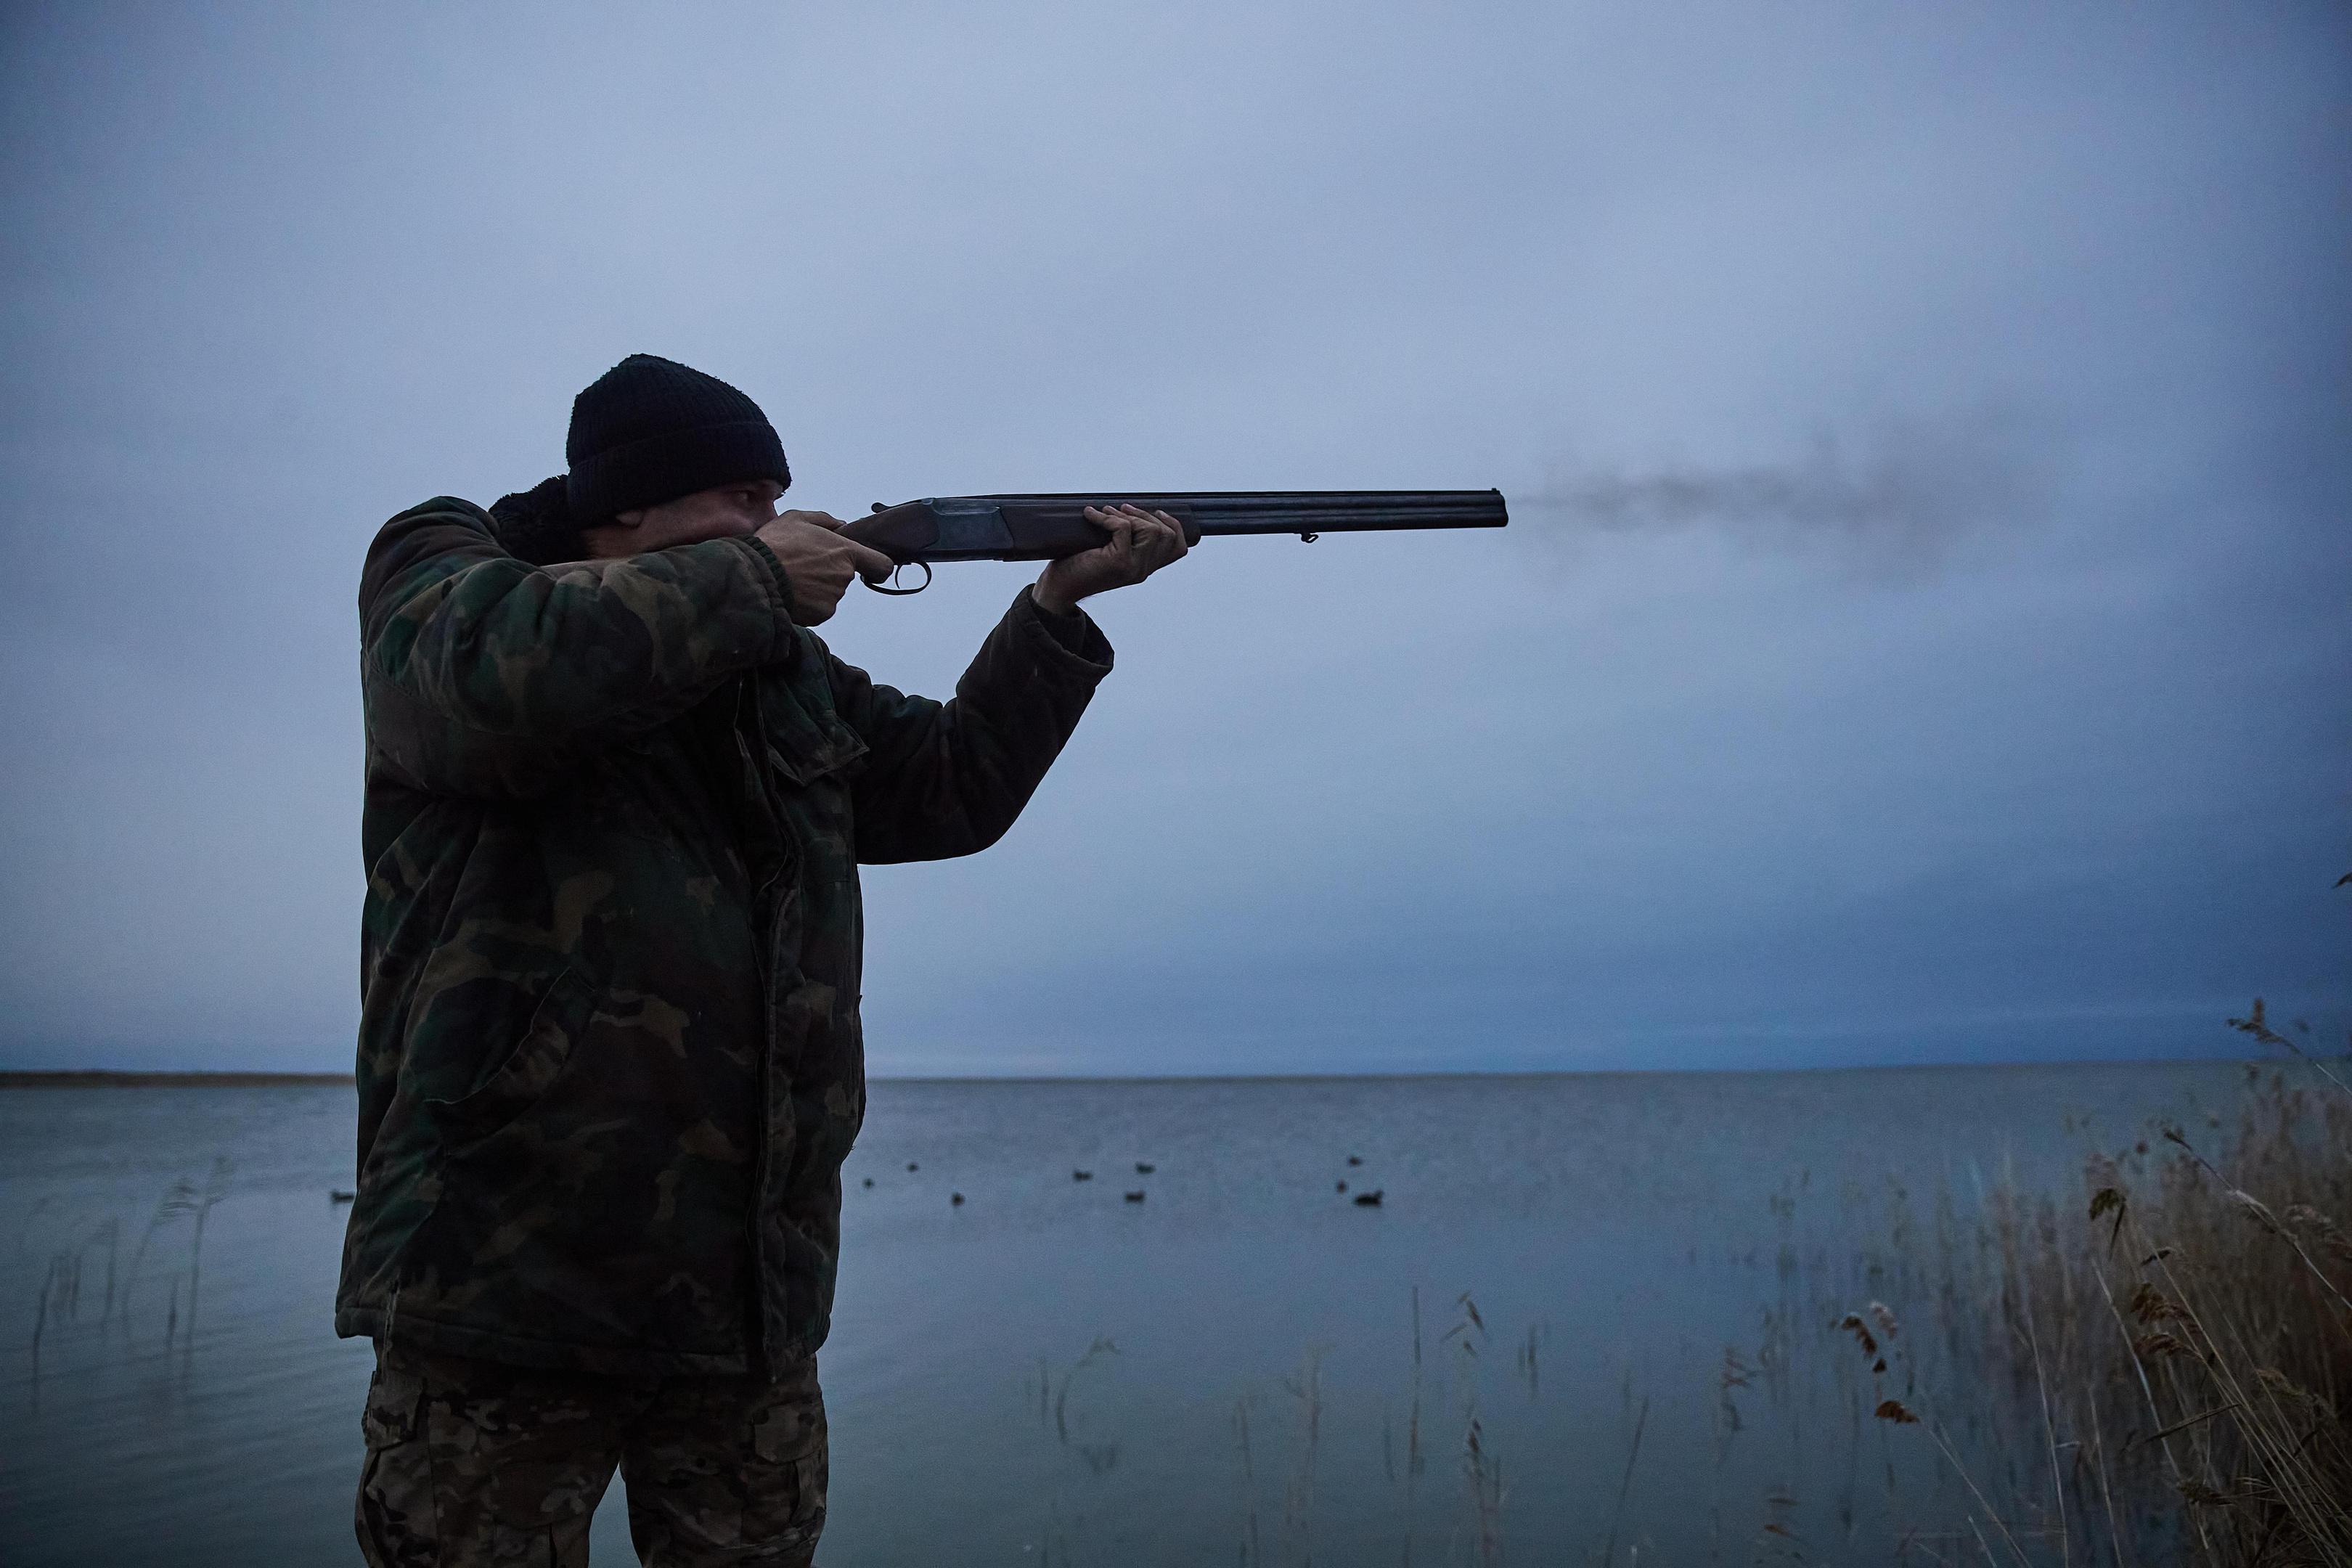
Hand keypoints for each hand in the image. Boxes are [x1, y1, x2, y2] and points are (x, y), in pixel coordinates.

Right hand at [754, 511, 896, 625]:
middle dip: (830, 572)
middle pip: (845, 576)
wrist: (754, 576)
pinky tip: (791, 591)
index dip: (877, 567)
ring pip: (831, 592)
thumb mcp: (797, 518)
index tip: (869, 568)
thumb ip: (825, 520)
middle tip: (805, 565)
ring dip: (817, 587)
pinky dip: (809, 602)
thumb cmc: (775, 544)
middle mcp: (843, 577)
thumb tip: (841, 525)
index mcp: (845, 552)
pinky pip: (819, 607)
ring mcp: (833, 598)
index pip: (881, 565)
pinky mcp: (821, 615)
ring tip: (793, 577)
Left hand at [1033, 505, 1189, 615]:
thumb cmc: (1077, 567)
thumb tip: (1127, 509)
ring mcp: (1133, 568)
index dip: (1174, 526)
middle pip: (1167, 536)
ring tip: (1108, 513)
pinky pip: (1123, 528)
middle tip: (1123, 510)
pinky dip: (1107, 517)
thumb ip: (1124, 540)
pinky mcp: (1118, 562)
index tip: (1156, 512)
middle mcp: (1142, 570)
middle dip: (1146, 515)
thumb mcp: (1109, 552)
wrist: (1058, 589)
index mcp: (1144, 568)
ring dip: (1130, 515)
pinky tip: (1091, 515)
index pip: (1178, 549)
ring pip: (1152, 531)